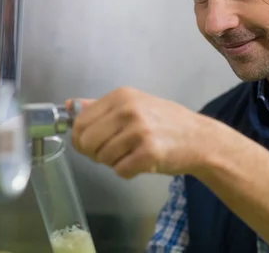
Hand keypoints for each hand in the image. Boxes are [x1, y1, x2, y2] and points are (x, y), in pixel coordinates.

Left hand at [70, 87, 212, 178]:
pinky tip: (141, 163)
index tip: (91, 144)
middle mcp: (128, 110)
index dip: (81, 139)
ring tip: (131, 154)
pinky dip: (128, 172)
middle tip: (112, 153)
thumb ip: (100, 106)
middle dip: (94, 153)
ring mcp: (139, 131)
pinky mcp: (149, 153)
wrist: (199, 138)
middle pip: (87, 141)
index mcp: (120, 96)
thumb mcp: (133, 104)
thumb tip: (69, 106)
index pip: (80, 122)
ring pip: (102, 158)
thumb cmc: (164, 121)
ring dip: (114, 163)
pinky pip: (121, 171)